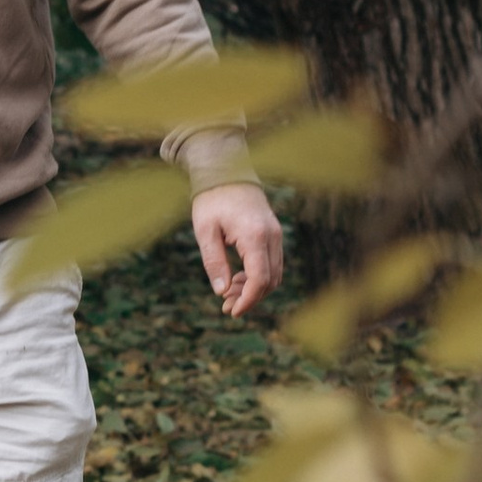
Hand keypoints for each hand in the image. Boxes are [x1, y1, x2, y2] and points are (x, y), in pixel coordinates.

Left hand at [193, 180, 282, 319]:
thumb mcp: (205, 231)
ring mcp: (276, 235)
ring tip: (228, 295)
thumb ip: (214, 261)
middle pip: (270, 280)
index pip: (260, 278)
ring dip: (253, 288)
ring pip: (273, 274)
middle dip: (250, 298)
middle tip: (226, 307)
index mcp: (255, 235)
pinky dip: (257, 276)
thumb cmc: (212, 199)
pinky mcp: (273, 234)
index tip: (232, 311)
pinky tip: (236, 280)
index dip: (248, 299)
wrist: (227, 170)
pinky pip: (271, 263)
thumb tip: (221, 292)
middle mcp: (271, 236)